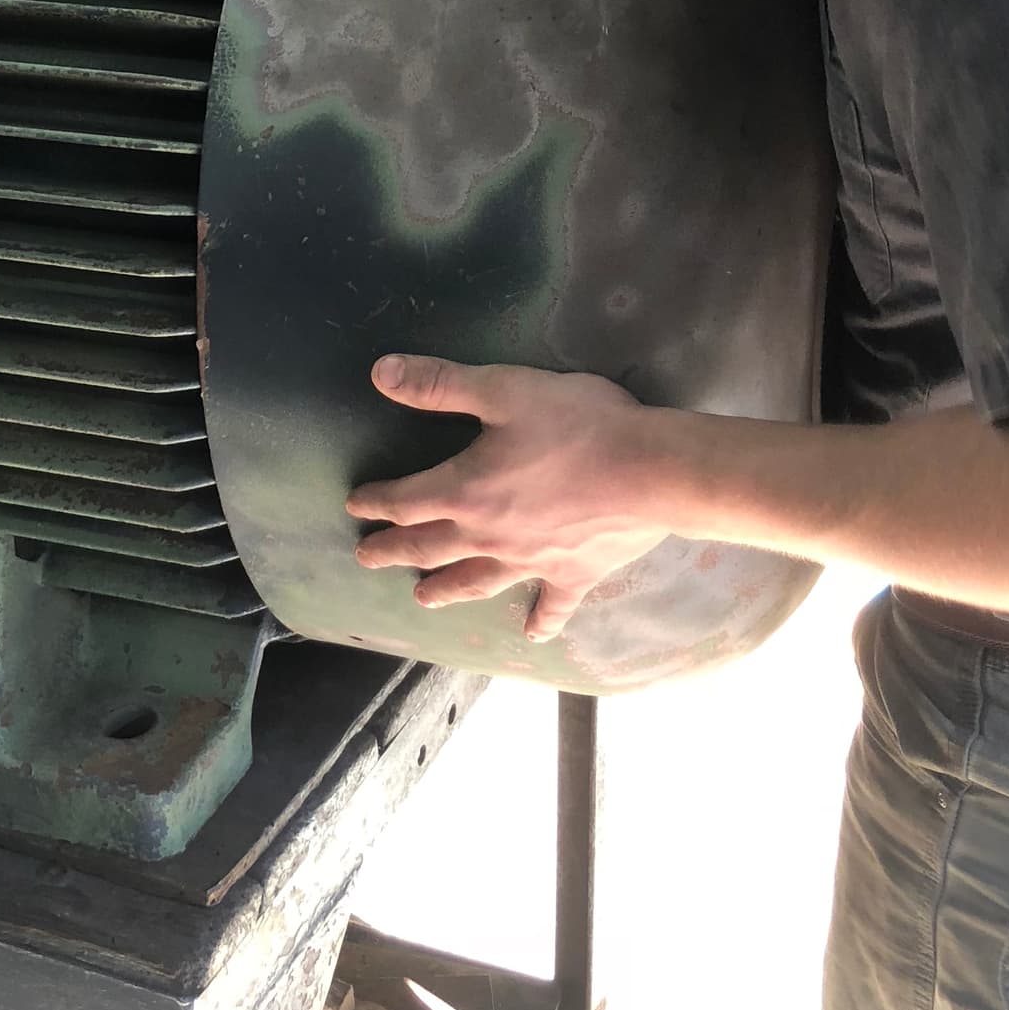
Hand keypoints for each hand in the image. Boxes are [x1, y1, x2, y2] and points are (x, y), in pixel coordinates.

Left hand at [346, 354, 706, 641]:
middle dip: (393, 551)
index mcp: (464, 490)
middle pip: (428, 547)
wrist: (650, 471)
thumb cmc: (576, 425)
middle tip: (366, 559)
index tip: (357, 506)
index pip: (406, 500)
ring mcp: (530, 562)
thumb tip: (381, 374)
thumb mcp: (503, 389)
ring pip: (475, 582)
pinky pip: (551, 605)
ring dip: (445, 589)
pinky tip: (532, 635)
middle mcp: (487, 536)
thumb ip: (441, 384)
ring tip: (421, 598)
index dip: (377, 501)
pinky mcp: (573, 575)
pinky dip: (540, 621)